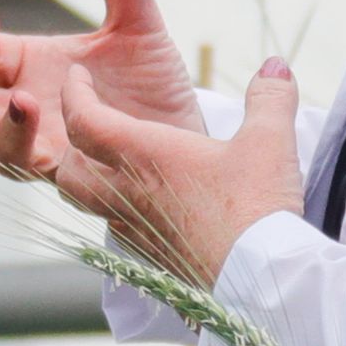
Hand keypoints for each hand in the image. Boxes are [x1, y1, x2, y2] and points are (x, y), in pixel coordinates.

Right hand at [0, 0, 199, 181]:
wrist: (191, 141)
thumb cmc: (151, 87)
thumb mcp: (139, 27)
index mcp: (28, 68)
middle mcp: (24, 111)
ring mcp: (43, 148)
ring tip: (22, 99)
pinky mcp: (70, 178)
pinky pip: (34, 172)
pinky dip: (33, 149)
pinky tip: (54, 131)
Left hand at [54, 54, 307, 288]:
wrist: (257, 280)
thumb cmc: (255, 206)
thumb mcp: (268, 141)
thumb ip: (269, 97)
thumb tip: (276, 65)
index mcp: (143, 156)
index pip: (83, 120)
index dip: (73, 94)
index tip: (77, 78)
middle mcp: (127, 194)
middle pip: (69, 172)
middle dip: (70, 146)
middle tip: (90, 126)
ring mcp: (135, 230)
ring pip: (89, 204)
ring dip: (92, 181)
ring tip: (115, 165)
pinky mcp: (151, 257)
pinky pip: (118, 228)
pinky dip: (120, 209)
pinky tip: (150, 204)